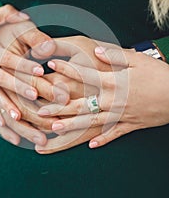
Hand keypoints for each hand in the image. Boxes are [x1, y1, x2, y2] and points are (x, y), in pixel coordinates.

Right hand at [0, 5, 56, 128]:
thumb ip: (8, 15)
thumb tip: (28, 17)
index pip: (7, 59)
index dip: (23, 65)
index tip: (41, 71)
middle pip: (4, 83)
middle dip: (23, 93)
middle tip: (42, 104)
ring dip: (17, 120)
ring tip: (36, 135)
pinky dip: (2, 127)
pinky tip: (15, 140)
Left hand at [38, 44, 168, 150]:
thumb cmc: (160, 74)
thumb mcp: (138, 60)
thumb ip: (115, 56)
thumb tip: (96, 51)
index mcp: (114, 82)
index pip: (84, 75)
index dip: (66, 69)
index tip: (51, 66)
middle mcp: (113, 100)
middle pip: (82, 105)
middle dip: (60, 108)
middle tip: (41, 112)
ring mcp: (121, 115)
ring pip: (92, 122)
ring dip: (73, 126)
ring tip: (56, 130)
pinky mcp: (132, 124)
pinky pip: (115, 134)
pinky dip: (104, 139)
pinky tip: (92, 145)